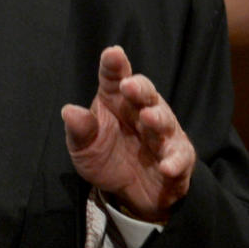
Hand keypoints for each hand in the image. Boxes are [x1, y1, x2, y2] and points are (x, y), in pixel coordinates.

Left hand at [61, 45, 194, 221]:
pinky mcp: (178, 156)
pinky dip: (175, 161)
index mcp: (116, 100)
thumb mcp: (84, 147)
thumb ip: (79, 130)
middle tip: (129, 86)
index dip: (114, 65)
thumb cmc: (105, 158)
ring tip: (148, 118)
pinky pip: (180, 156)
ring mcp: (162, 133)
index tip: (112, 54)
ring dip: (157, 118)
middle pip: (144, 93)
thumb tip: (68, 111)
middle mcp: (141, 110)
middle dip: (138, 88)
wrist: (128, 193)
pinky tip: (167, 166)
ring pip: (164, 120)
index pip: (114, 77)